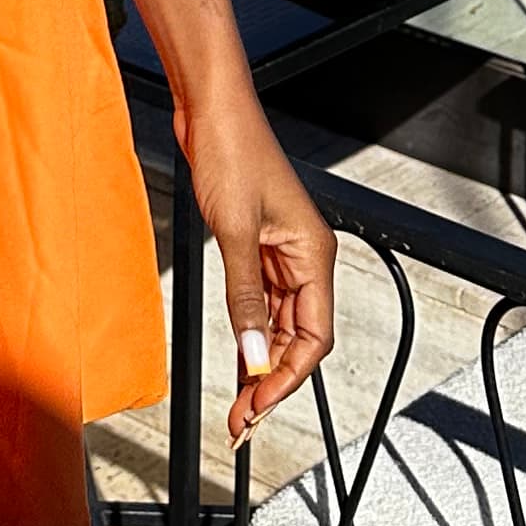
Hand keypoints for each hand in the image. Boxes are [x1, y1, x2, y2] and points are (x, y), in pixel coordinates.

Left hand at [177, 91, 335, 443]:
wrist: (211, 109)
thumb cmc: (232, 151)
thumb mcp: (235, 232)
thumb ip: (246, 297)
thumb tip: (255, 354)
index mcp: (314, 255)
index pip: (315, 337)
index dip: (288, 377)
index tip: (261, 406)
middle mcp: (304, 257)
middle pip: (298, 337)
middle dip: (272, 379)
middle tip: (244, 417)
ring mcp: (280, 251)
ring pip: (279, 322)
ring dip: (260, 360)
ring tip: (239, 399)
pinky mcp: (256, 243)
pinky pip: (260, 300)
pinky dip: (249, 330)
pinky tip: (238, 355)